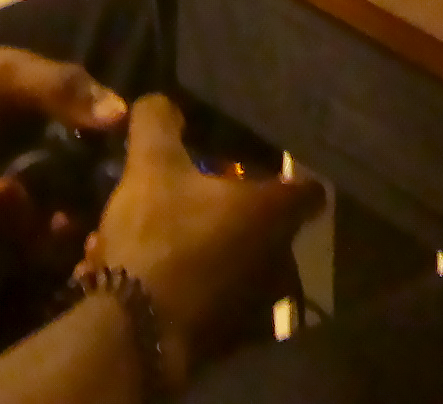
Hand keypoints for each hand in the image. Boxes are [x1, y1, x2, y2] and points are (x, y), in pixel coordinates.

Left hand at [0, 44, 123, 288]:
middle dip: (57, 226)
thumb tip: (122, 113)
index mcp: (50, 142)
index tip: (102, 203)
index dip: (101, 196)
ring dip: (15, 225)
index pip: (92, 179)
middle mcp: (28, 182)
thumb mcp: (2, 74)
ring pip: (23, 242)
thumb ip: (60, 88)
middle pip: (62, 223)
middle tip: (53, 220)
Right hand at [90, 97, 320, 360]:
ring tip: (164, 243)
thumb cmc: (157, 237)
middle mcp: (279, 261)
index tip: (264, 168)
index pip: (308, 189)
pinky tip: (152, 281)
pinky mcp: (229, 341)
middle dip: (237, 215)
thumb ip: (158, 124)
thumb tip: (163, 102)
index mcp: (274, 214)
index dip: (291, 176)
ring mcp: (257, 306)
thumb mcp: (150, 167)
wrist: (134, 334)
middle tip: (198, 200)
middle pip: (270, 229)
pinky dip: (192, 289)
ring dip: (210, 253)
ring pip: (239, 267)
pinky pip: (215, 302)